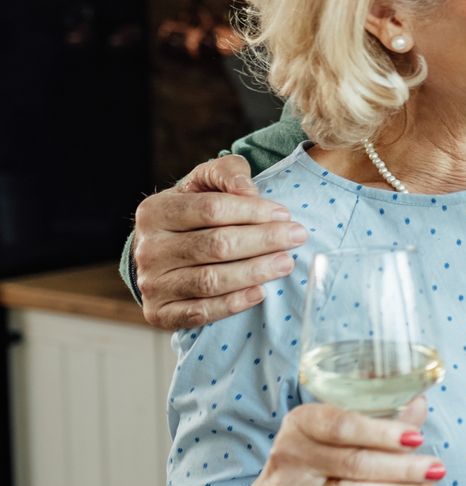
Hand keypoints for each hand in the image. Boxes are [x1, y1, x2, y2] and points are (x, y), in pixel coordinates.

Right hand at [132, 155, 306, 329]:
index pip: (211, 210)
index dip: (252, 211)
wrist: (164, 254)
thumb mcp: (205, 183)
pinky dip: (232, 304)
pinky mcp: (160, 313)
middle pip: (215, 245)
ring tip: (286, 263)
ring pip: (210, 280)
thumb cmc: (193, 212)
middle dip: (263, 241)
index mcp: (155, 212)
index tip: (284, 213)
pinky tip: (259, 293)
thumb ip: (227, 172)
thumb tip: (247, 189)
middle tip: (297, 237)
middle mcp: (148, 249)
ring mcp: (152, 284)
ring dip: (255, 272)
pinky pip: (200, 312)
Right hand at [228, 396, 438, 485]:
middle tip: (437, 469)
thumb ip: (377, 417)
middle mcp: (290, 455)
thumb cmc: (315, 458)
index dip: (382, 432)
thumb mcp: (334, 432)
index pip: (342, 424)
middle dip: (403, 467)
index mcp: (301, 422)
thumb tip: (419, 403)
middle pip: (355, 463)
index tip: (416, 437)